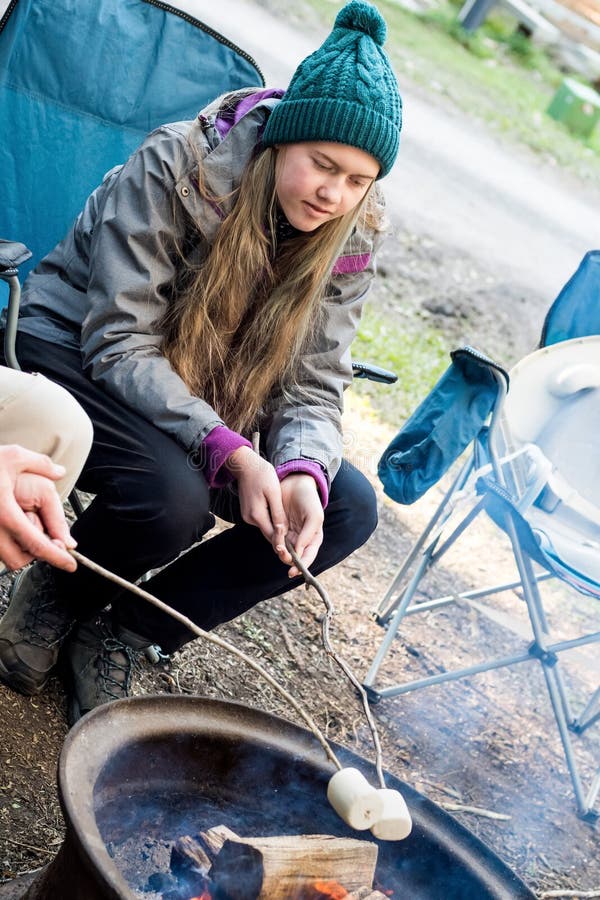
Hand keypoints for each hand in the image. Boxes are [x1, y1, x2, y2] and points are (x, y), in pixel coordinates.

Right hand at [0, 445, 76, 571]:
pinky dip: (4, 543)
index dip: (57, 557)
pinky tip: (9, 526)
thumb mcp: (13, 456)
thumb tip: (60, 472)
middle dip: (34, 555)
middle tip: (46, 539)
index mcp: (5, 514)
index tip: (71, 565)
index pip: (37, 544)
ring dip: (18, 550)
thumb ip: (41, 464)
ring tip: (26, 530)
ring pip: (3, 557)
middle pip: (19, 560)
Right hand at [226, 446, 287, 543]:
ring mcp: (247, 515)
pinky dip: (271, 522)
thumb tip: (283, 531)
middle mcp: (250, 518)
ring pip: (266, 527)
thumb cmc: (262, 475)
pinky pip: (262, 521)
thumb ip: (278, 513)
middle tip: (297, 544)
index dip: (284, 543)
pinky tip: (281, 520)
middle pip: (268, 534)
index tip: (296, 548)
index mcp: (257, 514)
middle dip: (281, 538)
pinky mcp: (248, 511)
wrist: (245, 465)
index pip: (272, 536)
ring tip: (293, 533)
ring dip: (276, 530)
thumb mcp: (274, 492)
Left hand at [276, 474, 323, 577]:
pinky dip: (274, 539)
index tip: (292, 572)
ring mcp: (290, 536)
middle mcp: (301, 540)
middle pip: (294, 558)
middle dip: (287, 558)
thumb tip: (298, 553)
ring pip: (283, 551)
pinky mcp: (279, 530)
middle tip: (281, 550)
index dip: (301, 567)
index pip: (308, 558)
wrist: (294, 483)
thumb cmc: (309, 499)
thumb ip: (308, 536)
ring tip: (279, 538)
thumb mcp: (314, 516)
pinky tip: (276, 531)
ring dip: (279, 549)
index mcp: (314, 539)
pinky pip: (274, 540)